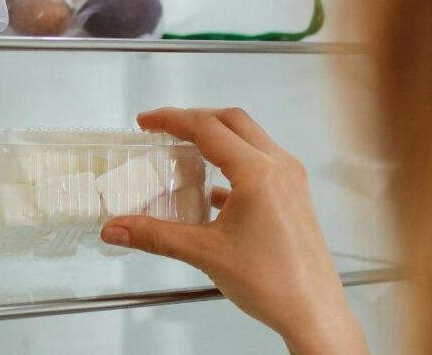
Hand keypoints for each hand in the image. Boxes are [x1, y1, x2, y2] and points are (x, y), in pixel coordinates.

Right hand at [101, 107, 367, 354]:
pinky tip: (214, 190)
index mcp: (258, 173)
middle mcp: (280, 167)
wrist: (313, 311)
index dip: (172, 120)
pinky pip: (261, 163)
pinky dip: (233, 164)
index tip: (147, 122)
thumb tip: (117, 228)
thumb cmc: (273, 282)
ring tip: (186, 151)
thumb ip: (156, 236)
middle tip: (164, 128)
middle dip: (195, 119)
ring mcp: (291, 179)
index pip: (208, 129)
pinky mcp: (295, 195)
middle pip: (232, 121)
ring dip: (217, 137)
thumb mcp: (205, 254)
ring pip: (250, 139)